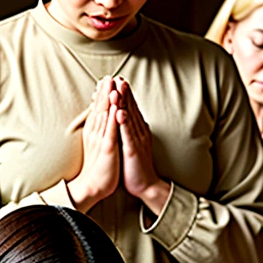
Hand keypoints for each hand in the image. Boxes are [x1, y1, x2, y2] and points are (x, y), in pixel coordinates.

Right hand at [68, 77, 120, 210]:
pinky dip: (112, 118)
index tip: (106, 79)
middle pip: (100, 108)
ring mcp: (101, 140)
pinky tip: (114, 107)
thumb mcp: (100, 145)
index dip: (103, 94)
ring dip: (107, 99)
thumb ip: (100, 132)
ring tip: (110, 83)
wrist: (93, 186)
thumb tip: (100, 122)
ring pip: (104, 115)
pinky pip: (110, 131)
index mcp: (96, 132)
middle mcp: (96, 133)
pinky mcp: (107, 148)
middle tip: (107, 75)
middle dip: (105, 91)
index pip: (99, 109)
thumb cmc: (99, 167)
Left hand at [116, 78, 170, 214]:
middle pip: (131, 107)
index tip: (116, 80)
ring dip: (124, 101)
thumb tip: (123, 119)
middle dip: (124, 92)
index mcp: (137, 130)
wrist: (147, 185)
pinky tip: (119, 112)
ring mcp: (137, 140)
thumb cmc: (136, 166)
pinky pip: (128, 134)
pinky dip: (124, 122)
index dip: (123, 94)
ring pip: (129, 117)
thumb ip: (128, 130)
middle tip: (118, 76)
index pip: (130, 108)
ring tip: (119, 87)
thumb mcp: (131, 143)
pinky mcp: (133, 150)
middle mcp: (139, 131)